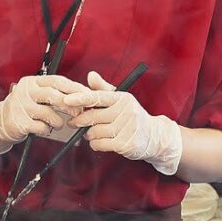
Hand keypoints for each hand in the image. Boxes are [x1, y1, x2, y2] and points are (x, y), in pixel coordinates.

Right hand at [0, 75, 89, 154]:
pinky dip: (46, 129)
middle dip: (69, 105)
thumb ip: (55, 94)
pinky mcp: (18, 122)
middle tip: (79, 113)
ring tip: (59, 124)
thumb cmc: (25, 108)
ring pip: (48, 113)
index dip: (74, 88)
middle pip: (53, 95)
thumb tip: (81, 96)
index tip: (87, 95)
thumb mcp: (37, 96)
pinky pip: (40, 127)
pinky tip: (44, 129)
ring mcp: (21, 106)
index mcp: (33, 82)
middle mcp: (25, 91)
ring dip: (58, 121)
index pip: (57, 81)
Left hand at [63, 71, 182, 174]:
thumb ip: (103, 89)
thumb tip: (90, 75)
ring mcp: (127, 128)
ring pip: (95, 132)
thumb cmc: (132, 116)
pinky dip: (95, 144)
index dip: (81, 98)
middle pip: (93, 116)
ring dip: (89, 134)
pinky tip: (100, 141)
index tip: (67, 100)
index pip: (98, 96)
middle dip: (80, 120)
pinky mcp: (126, 144)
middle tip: (76, 122)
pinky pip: (100, 144)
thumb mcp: (120, 100)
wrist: (154, 136)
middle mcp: (126, 112)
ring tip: (93, 132)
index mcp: (122, 98)